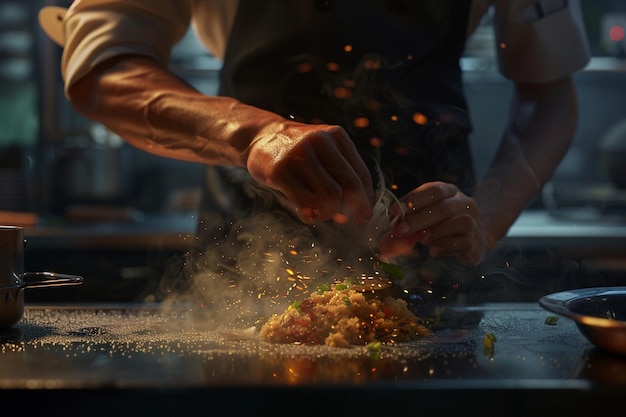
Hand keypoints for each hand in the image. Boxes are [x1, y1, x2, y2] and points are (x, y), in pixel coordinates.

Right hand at [247, 123, 374, 223]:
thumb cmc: (299, 151)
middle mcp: (319, 141)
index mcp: (336, 136)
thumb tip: (361, 209)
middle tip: (354, 220)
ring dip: (330, 213)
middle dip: (356, 208)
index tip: (365, 213)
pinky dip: (311, 215)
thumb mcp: (325, 150)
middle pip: (349, 186)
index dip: (367, 198)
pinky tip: (309, 215)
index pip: (361, 174)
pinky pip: (304, 202)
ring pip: (329, 196)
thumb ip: (343, 174)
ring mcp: (298, 155)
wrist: (261, 137)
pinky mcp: (280, 171)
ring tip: (324, 214)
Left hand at [377, 182, 488, 265]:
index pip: (434, 190)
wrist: (475, 238)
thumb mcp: (426, 218)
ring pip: (460, 222)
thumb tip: (383, 242)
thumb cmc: (443, 225)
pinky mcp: (476, 244)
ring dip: (437, 231)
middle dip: (419, 219)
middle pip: (444, 208)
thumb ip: (408, 224)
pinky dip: (446, 247)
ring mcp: (474, 223)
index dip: (414, 199)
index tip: (395, 210)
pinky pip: (464, 243)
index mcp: (450, 192)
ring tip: (422, 240)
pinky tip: (433, 251)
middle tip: (400, 229)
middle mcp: (465, 204)